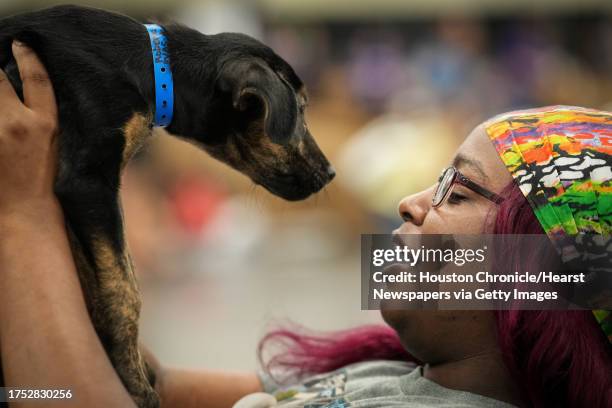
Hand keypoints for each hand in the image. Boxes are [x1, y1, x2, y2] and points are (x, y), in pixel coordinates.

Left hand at [0, 40, 58, 220]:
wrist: (23, 214)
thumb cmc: (44, 183)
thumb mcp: (55, 147)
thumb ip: (43, 120)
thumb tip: (25, 96)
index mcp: (45, 124)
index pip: (37, 78)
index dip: (28, 57)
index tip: (20, 45)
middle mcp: (18, 124)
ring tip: (0, 105)